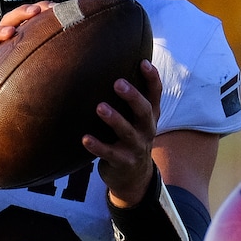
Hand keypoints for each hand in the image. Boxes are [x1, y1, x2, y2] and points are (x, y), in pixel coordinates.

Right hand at [0, 3, 49, 116]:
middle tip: (36, 11)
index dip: (34, 11)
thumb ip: (38, 60)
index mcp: (10, 43)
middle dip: (20, 14)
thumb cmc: (3, 86)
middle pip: (6, 23)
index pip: (22, 21)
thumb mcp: (23, 71)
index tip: (52, 6)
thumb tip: (69, 56)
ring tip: (11, 31)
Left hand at [83, 59, 161, 206]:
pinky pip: (109, 154)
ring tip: (100, 107)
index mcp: (150, 117)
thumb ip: (129, 100)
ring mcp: (136, 148)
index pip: (156, 95)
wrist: (133, 178)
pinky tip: (85, 138)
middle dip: (133, 97)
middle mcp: (146, 131)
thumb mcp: (135, 121)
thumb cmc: (129, 140)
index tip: (143, 62)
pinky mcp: (123, 162)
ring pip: (127, 132)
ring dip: (114, 119)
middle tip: (118, 83)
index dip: (152, 79)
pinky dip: (97, 146)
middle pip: (144, 111)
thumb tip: (110, 66)